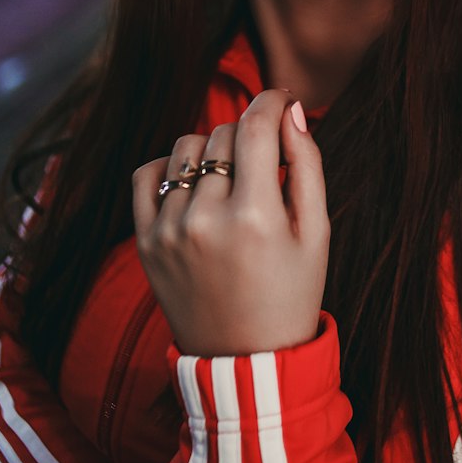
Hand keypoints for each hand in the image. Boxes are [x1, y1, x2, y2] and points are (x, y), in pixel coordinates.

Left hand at [133, 89, 329, 355]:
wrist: (245, 361)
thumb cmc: (291, 293)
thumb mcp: (316, 232)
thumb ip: (307, 165)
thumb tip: (290, 111)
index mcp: (256, 216)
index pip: (255, 125)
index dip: (272, 101)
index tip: (281, 100)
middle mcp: (206, 219)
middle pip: (223, 134)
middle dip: (249, 136)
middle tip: (265, 164)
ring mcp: (169, 231)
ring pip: (186, 148)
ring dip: (212, 151)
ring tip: (231, 181)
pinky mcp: (145, 243)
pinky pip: (147, 174)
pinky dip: (170, 168)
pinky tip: (194, 185)